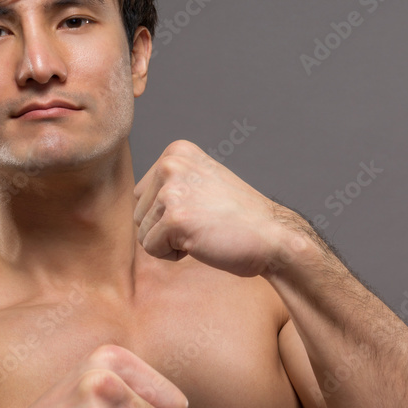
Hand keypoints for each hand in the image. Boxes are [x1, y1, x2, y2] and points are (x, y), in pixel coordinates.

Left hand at [133, 139, 304, 275]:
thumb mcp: (200, 182)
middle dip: (165, 228)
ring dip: (170, 242)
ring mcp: (172, 190)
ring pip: (142, 233)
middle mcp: (171, 164)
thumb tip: (134, 196)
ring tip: (203, 231)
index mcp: (177, 151)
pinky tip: (201, 243)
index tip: (202, 208)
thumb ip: (169, 183)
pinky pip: (151, 249)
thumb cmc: (238, 218)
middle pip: (138, 213)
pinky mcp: (174, 218)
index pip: (142, 194)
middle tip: (204, 223)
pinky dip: (173, 256)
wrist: (273, 237)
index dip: (168, 212)